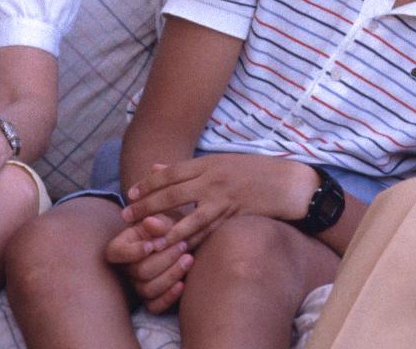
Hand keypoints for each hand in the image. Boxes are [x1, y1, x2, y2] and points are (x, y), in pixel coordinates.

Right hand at [106, 211, 191, 312]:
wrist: (183, 240)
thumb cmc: (169, 226)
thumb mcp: (165, 219)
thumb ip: (158, 222)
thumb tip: (149, 222)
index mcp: (122, 245)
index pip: (116, 253)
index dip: (133, 252)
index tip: (153, 244)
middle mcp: (127, 268)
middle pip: (140, 272)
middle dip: (164, 259)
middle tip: (183, 245)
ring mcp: (137, 286)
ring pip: (148, 290)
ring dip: (171, 275)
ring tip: (189, 259)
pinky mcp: (150, 300)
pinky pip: (155, 307)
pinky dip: (169, 297)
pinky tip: (183, 284)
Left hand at [122, 153, 316, 247]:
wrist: (289, 184)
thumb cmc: (254, 172)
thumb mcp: (221, 162)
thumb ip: (189, 169)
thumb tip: (155, 167)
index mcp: (209, 164)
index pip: (171, 173)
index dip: (148, 184)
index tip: (131, 195)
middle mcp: (213, 180)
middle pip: (172, 195)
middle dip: (147, 207)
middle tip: (126, 218)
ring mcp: (224, 201)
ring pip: (187, 219)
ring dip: (165, 232)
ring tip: (146, 241)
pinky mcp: (233, 220)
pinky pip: (208, 234)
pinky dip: (191, 244)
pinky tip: (176, 253)